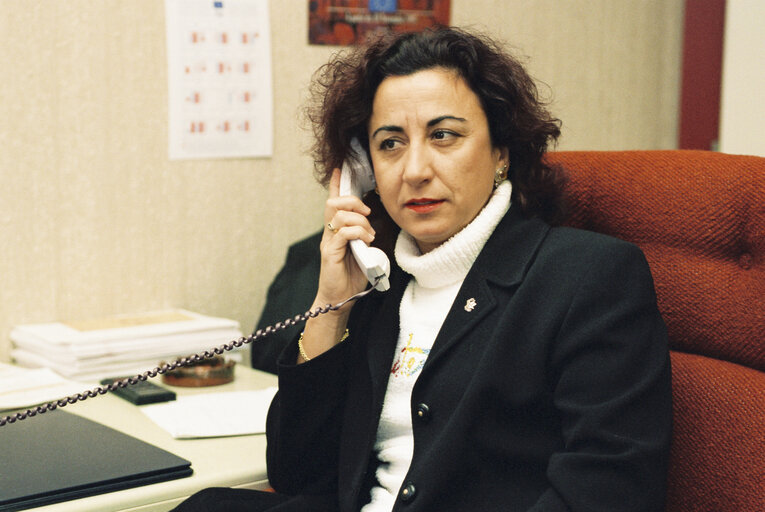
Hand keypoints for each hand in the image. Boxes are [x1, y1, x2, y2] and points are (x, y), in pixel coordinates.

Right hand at [299, 169, 375, 361]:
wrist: (339, 298)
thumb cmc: (351, 275)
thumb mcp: (362, 251)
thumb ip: (363, 236)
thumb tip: (372, 226)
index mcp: (337, 230)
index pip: (334, 202)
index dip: (337, 184)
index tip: (340, 168)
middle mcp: (330, 233)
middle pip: (334, 203)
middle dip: (353, 201)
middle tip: (367, 213)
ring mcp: (329, 242)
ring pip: (339, 215)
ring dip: (359, 221)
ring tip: (369, 234)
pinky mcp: (330, 253)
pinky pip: (343, 232)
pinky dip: (358, 232)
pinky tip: (366, 241)